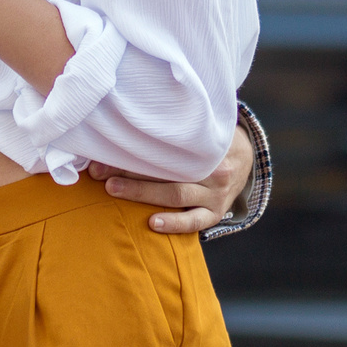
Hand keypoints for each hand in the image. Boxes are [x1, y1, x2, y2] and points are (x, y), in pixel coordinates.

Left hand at [92, 125, 253, 234]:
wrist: (246, 158)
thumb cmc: (212, 140)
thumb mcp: (203, 127)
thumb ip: (176, 128)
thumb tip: (128, 122)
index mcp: (209, 143)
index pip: (168, 146)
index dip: (135, 147)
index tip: (105, 147)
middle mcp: (214, 168)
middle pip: (168, 168)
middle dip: (130, 168)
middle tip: (99, 169)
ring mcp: (216, 194)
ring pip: (176, 193)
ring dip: (141, 192)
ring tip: (113, 188)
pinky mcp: (216, 213)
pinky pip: (194, 222)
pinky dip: (174, 223)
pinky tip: (152, 224)